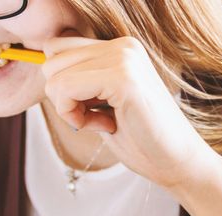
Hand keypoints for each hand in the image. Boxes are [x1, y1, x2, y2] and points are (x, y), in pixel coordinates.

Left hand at [41, 36, 221, 191]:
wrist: (177, 163)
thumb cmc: (141, 139)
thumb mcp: (102, 102)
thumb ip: (80, 81)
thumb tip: (43, 68)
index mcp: (120, 47)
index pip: (58, 48)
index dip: (63, 85)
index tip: (91, 109)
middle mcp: (123, 45)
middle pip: (51, 59)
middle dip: (63, 96)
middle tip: (96, 117)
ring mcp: (124, 58)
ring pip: (54, 75)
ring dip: (69, 108)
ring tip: (103, 121)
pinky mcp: (122, 78)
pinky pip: (65, 89)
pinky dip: (74, 115)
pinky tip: (104, 126)